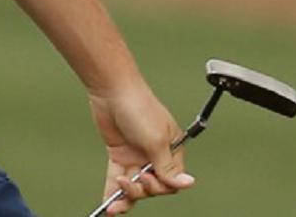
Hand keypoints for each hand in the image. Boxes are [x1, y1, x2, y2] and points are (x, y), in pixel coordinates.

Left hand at [88, 83, 193, 213]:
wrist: (112, 90)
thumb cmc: (140, 107)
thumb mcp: (156, 140)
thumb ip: (167, 166)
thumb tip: (188, 184)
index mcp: (172, 150)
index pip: (171, 182)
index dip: (160, 186)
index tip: (148, 180)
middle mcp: (154, 155)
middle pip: (152, 186)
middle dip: (141, 189)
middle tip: (129, 181)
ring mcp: (136, 155)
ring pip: (134, 186)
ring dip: (125, 196)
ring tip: (113, 205)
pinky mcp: (119, 154)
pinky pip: (117, 179)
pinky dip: (112, 191)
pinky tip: (107, 203)